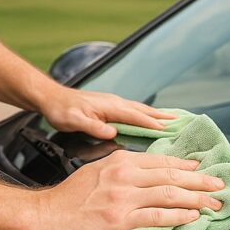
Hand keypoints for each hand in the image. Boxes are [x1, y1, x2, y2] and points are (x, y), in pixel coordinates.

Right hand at [31, 150, 224, 229]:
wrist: (44, 215)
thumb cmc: (67, 198)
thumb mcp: (95, 172)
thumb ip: (119, 170)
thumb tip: (143, 172)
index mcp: (119, 162)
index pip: (160, 162)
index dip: (184, 167)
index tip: (201, 170)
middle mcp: (124, 175)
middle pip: (171, 176)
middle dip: (199, 182)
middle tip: (219, 187)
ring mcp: (122, 197)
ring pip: (169, 195)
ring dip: (197, 199)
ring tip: (214, 205)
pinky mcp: (119, 220)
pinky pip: (157, 217)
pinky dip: (179, 217)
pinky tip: (193, 219)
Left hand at [40, 87, 175, 139]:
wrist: (51, 97)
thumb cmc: (61, 110)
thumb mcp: (73, 121)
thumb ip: (93, 126)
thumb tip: (112, 132)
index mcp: (109, 107)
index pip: (134, 116)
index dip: (151, 123)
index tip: (167, 129)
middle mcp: (114, 103)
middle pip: (142, 110)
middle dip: (161, 115)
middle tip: (179, 120)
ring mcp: (112, 103)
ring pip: (138, 109)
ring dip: (155, 113)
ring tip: (171, 117)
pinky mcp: (108, 106)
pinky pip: (132, 110)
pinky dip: (144, 113)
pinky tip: (147, 116)